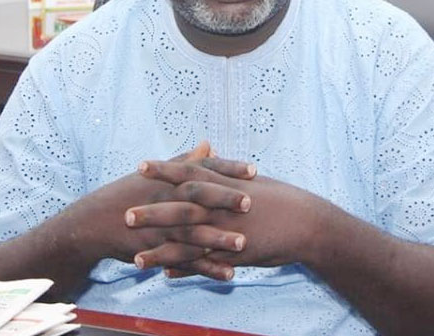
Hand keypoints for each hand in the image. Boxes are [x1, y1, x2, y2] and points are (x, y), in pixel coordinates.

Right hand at [63, 142, 253, 276]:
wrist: (94, 223)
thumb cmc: (127, 193)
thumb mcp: (156, 174)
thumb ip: (186, 161)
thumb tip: (209, 144)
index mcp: (169, 180)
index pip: (203, 171)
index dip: (228, 170)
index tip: (253, 170)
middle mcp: (166, 201)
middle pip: (199, 198)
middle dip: (224, 200)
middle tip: (250, 202)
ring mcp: (161, 227)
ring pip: (193, 233)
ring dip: (219, 239)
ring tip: (243, 242)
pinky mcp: (158, 251)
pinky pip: (185, 262)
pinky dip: (207, 269)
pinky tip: (229, 274)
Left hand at [126, 159, 320, 277]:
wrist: (308, 223)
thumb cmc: (282, 199)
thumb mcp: (252, 181)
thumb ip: (226, 172)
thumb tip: (209, 157)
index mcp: (226, 185)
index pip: (190, 173)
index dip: (165, 170)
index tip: (141, 166)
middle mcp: (223, 207)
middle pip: (181, 209)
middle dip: (152, 213)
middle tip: (125, 215)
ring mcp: (228, 231)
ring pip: (189, 242)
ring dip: (161, 251)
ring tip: (135, 260)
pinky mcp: (236, 253)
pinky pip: (206, 264)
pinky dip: (185, 270)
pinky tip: (165, 276)